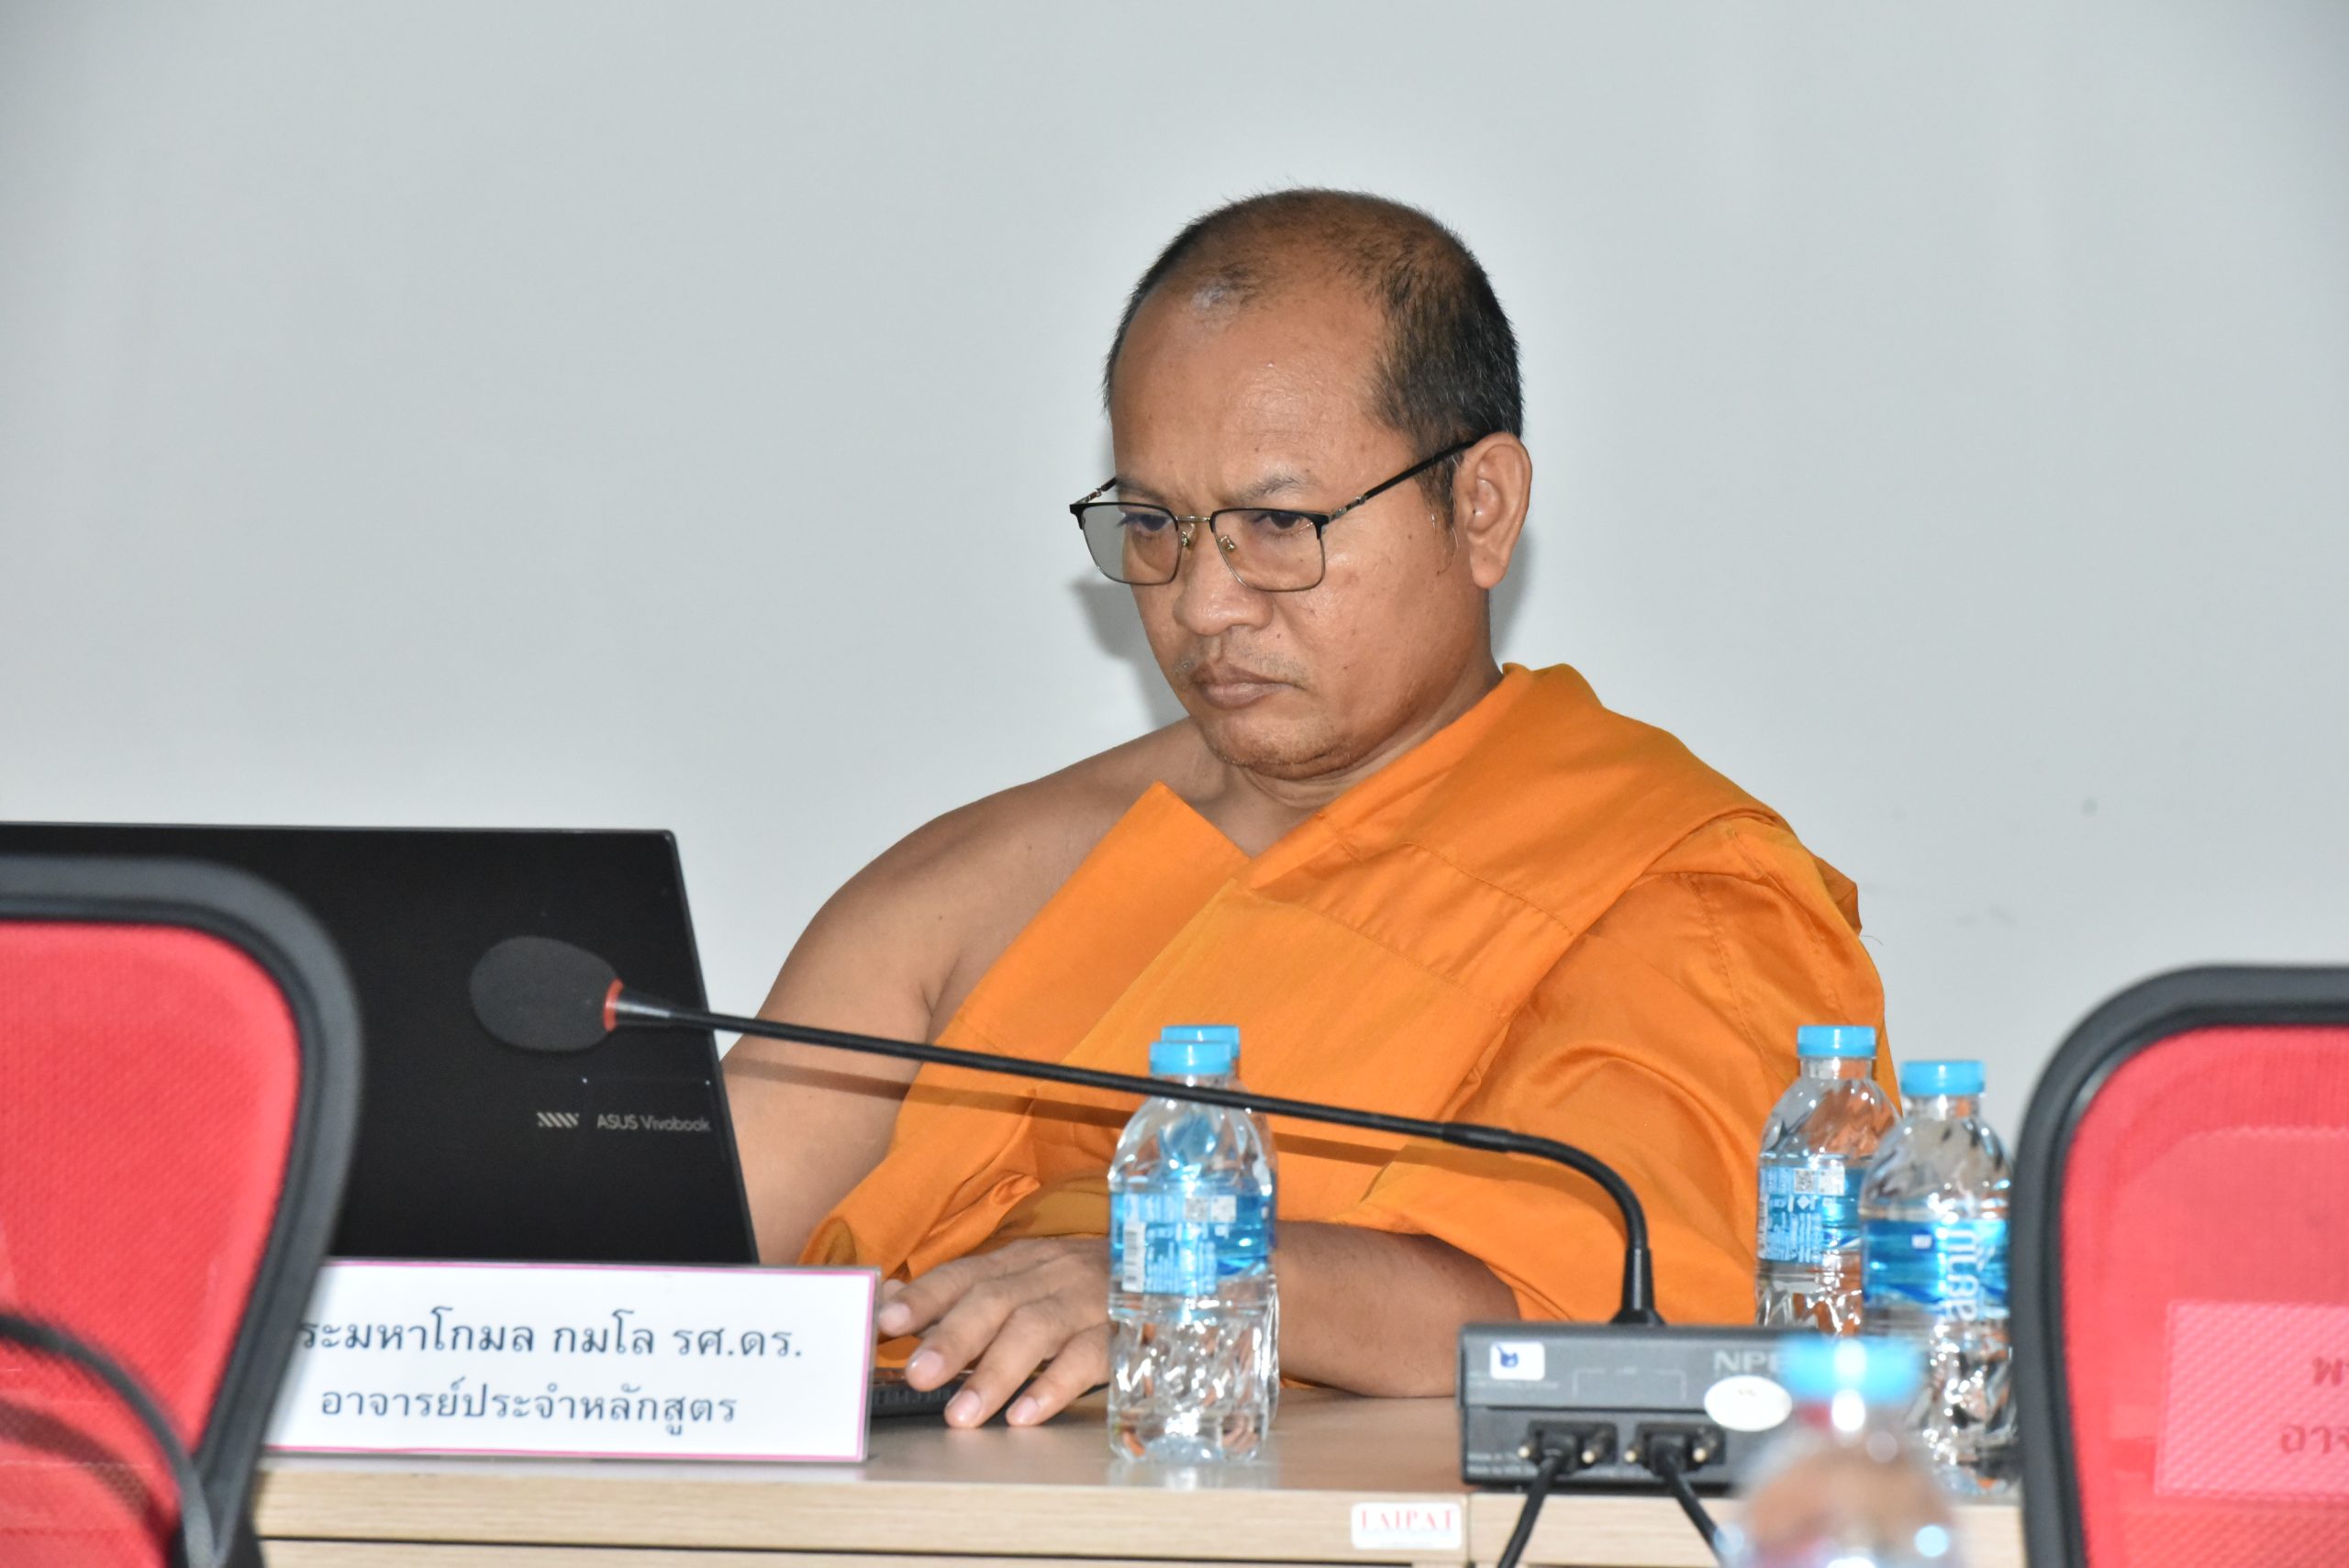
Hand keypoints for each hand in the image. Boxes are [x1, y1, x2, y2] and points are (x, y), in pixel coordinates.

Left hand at [873, 1237, 1109, 1428]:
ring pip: (1037, 1329)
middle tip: (920, 1375)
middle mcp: (1049, 1275)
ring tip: (962, 1413)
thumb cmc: (1077, 1287)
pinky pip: (1088, 1357)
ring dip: (996, 1371)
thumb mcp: (1020, 1280)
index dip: (925, 1297)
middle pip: (996, 1300)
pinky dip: (1056, 1386)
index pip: (963, 1275)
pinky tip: (1027, 1414)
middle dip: (954, 1337)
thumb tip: (889, 1298)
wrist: (1168, 1272)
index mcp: (1018, 1262)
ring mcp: (1087, 1302)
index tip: (886, 1321)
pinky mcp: (1121, 1333)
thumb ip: (957, 1295)